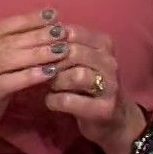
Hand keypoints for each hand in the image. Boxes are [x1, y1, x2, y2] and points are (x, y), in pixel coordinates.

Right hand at [0, 9, 70, 153]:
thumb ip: (6, 70)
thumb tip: (38, 54)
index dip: (26, 20)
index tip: (52, 13)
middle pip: (5, 42)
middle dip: (37, 34)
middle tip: (63, 30)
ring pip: (6, 60)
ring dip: (37, 53)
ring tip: (62, 49)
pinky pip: (4, 84)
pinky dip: (27, 76)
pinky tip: (47, 73)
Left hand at [37, 22, 143, 153]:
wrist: (116, 120)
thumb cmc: (91, 86)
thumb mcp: (84, 61)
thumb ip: (66, 47)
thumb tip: (36, 35)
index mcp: (105, 45)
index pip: (73, 32)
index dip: (50, 41)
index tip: (38, 50)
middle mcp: (110, 63)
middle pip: (73, 52)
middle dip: (52, 62)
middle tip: (41, 70)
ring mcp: (110, 87)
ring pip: (75, 75)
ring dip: (55, 81)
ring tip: (50, 86)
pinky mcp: (103, 109)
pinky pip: (69, 100)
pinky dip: (54, 100)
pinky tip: (52, 101)